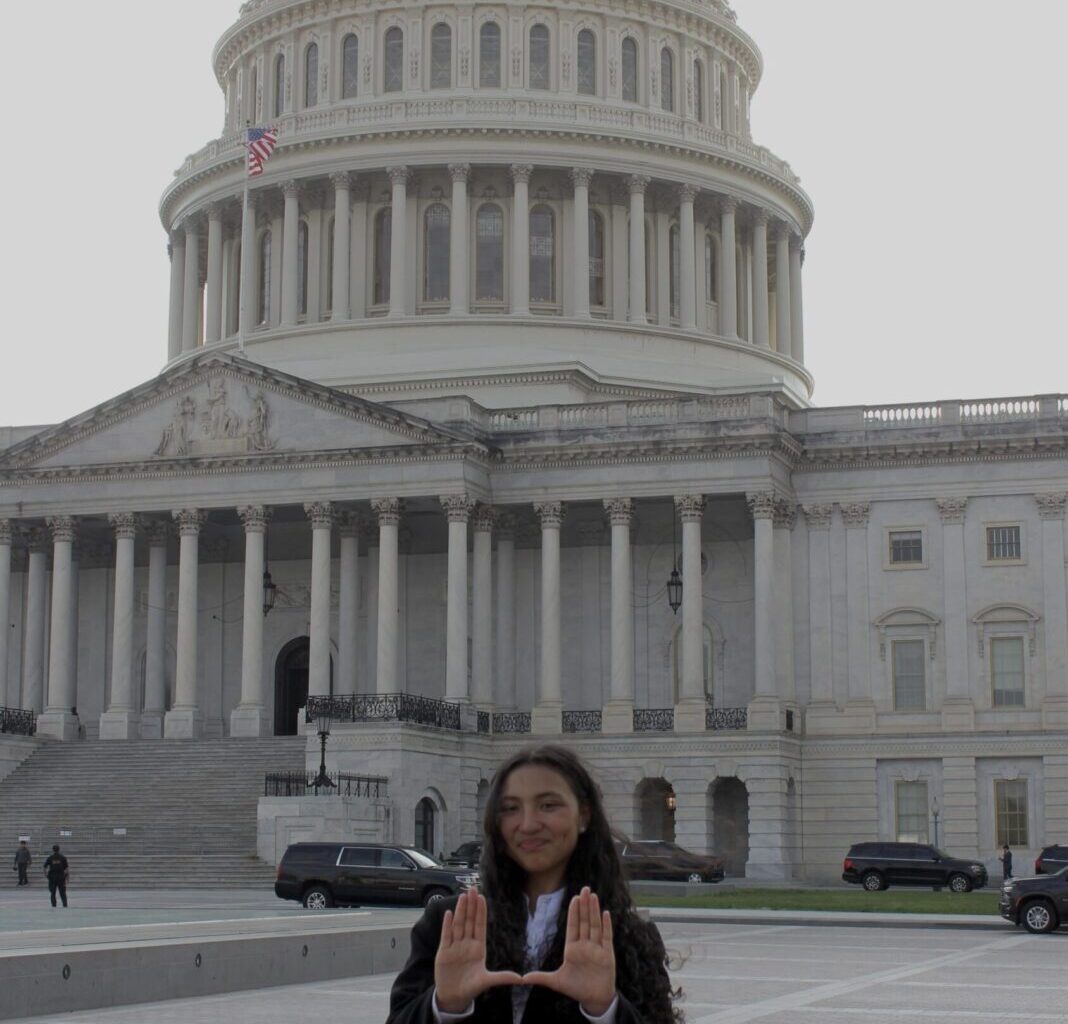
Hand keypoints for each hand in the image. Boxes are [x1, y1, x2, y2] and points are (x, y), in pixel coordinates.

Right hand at [435, 889, 522, 1012]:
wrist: (453, 997)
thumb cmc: (471, 988)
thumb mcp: (487, 981)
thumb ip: (502, 977)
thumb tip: (520, 979)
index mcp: (478, 948)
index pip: (480, 925)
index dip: (481, 912)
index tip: (482, 897)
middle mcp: (466, 944)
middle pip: (469, 921)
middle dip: (470, 905)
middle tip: (472, 889)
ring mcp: (455, 946)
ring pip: (458, 924)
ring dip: (460, 910)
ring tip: (462, 896)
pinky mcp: (444, 952)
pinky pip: (446, 935)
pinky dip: (447, 924)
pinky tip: (448, 913)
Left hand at [522, 887, 615, 1016]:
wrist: (594, 1000)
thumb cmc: (576, 989)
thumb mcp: (557, 981)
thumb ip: (541, 977)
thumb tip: (522, 978)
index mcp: (572, 949)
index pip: (573, 926)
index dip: (574, 912)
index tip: (574, 898)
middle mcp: (585, 945)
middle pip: (584, 921)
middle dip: (584, 905)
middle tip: (585, 889)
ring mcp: (597, 949)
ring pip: (595, 926)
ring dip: (594, 911)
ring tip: (593, 896)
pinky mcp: (607, 955)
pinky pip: (607, 937)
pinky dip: (606, 925)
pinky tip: (605, 913)